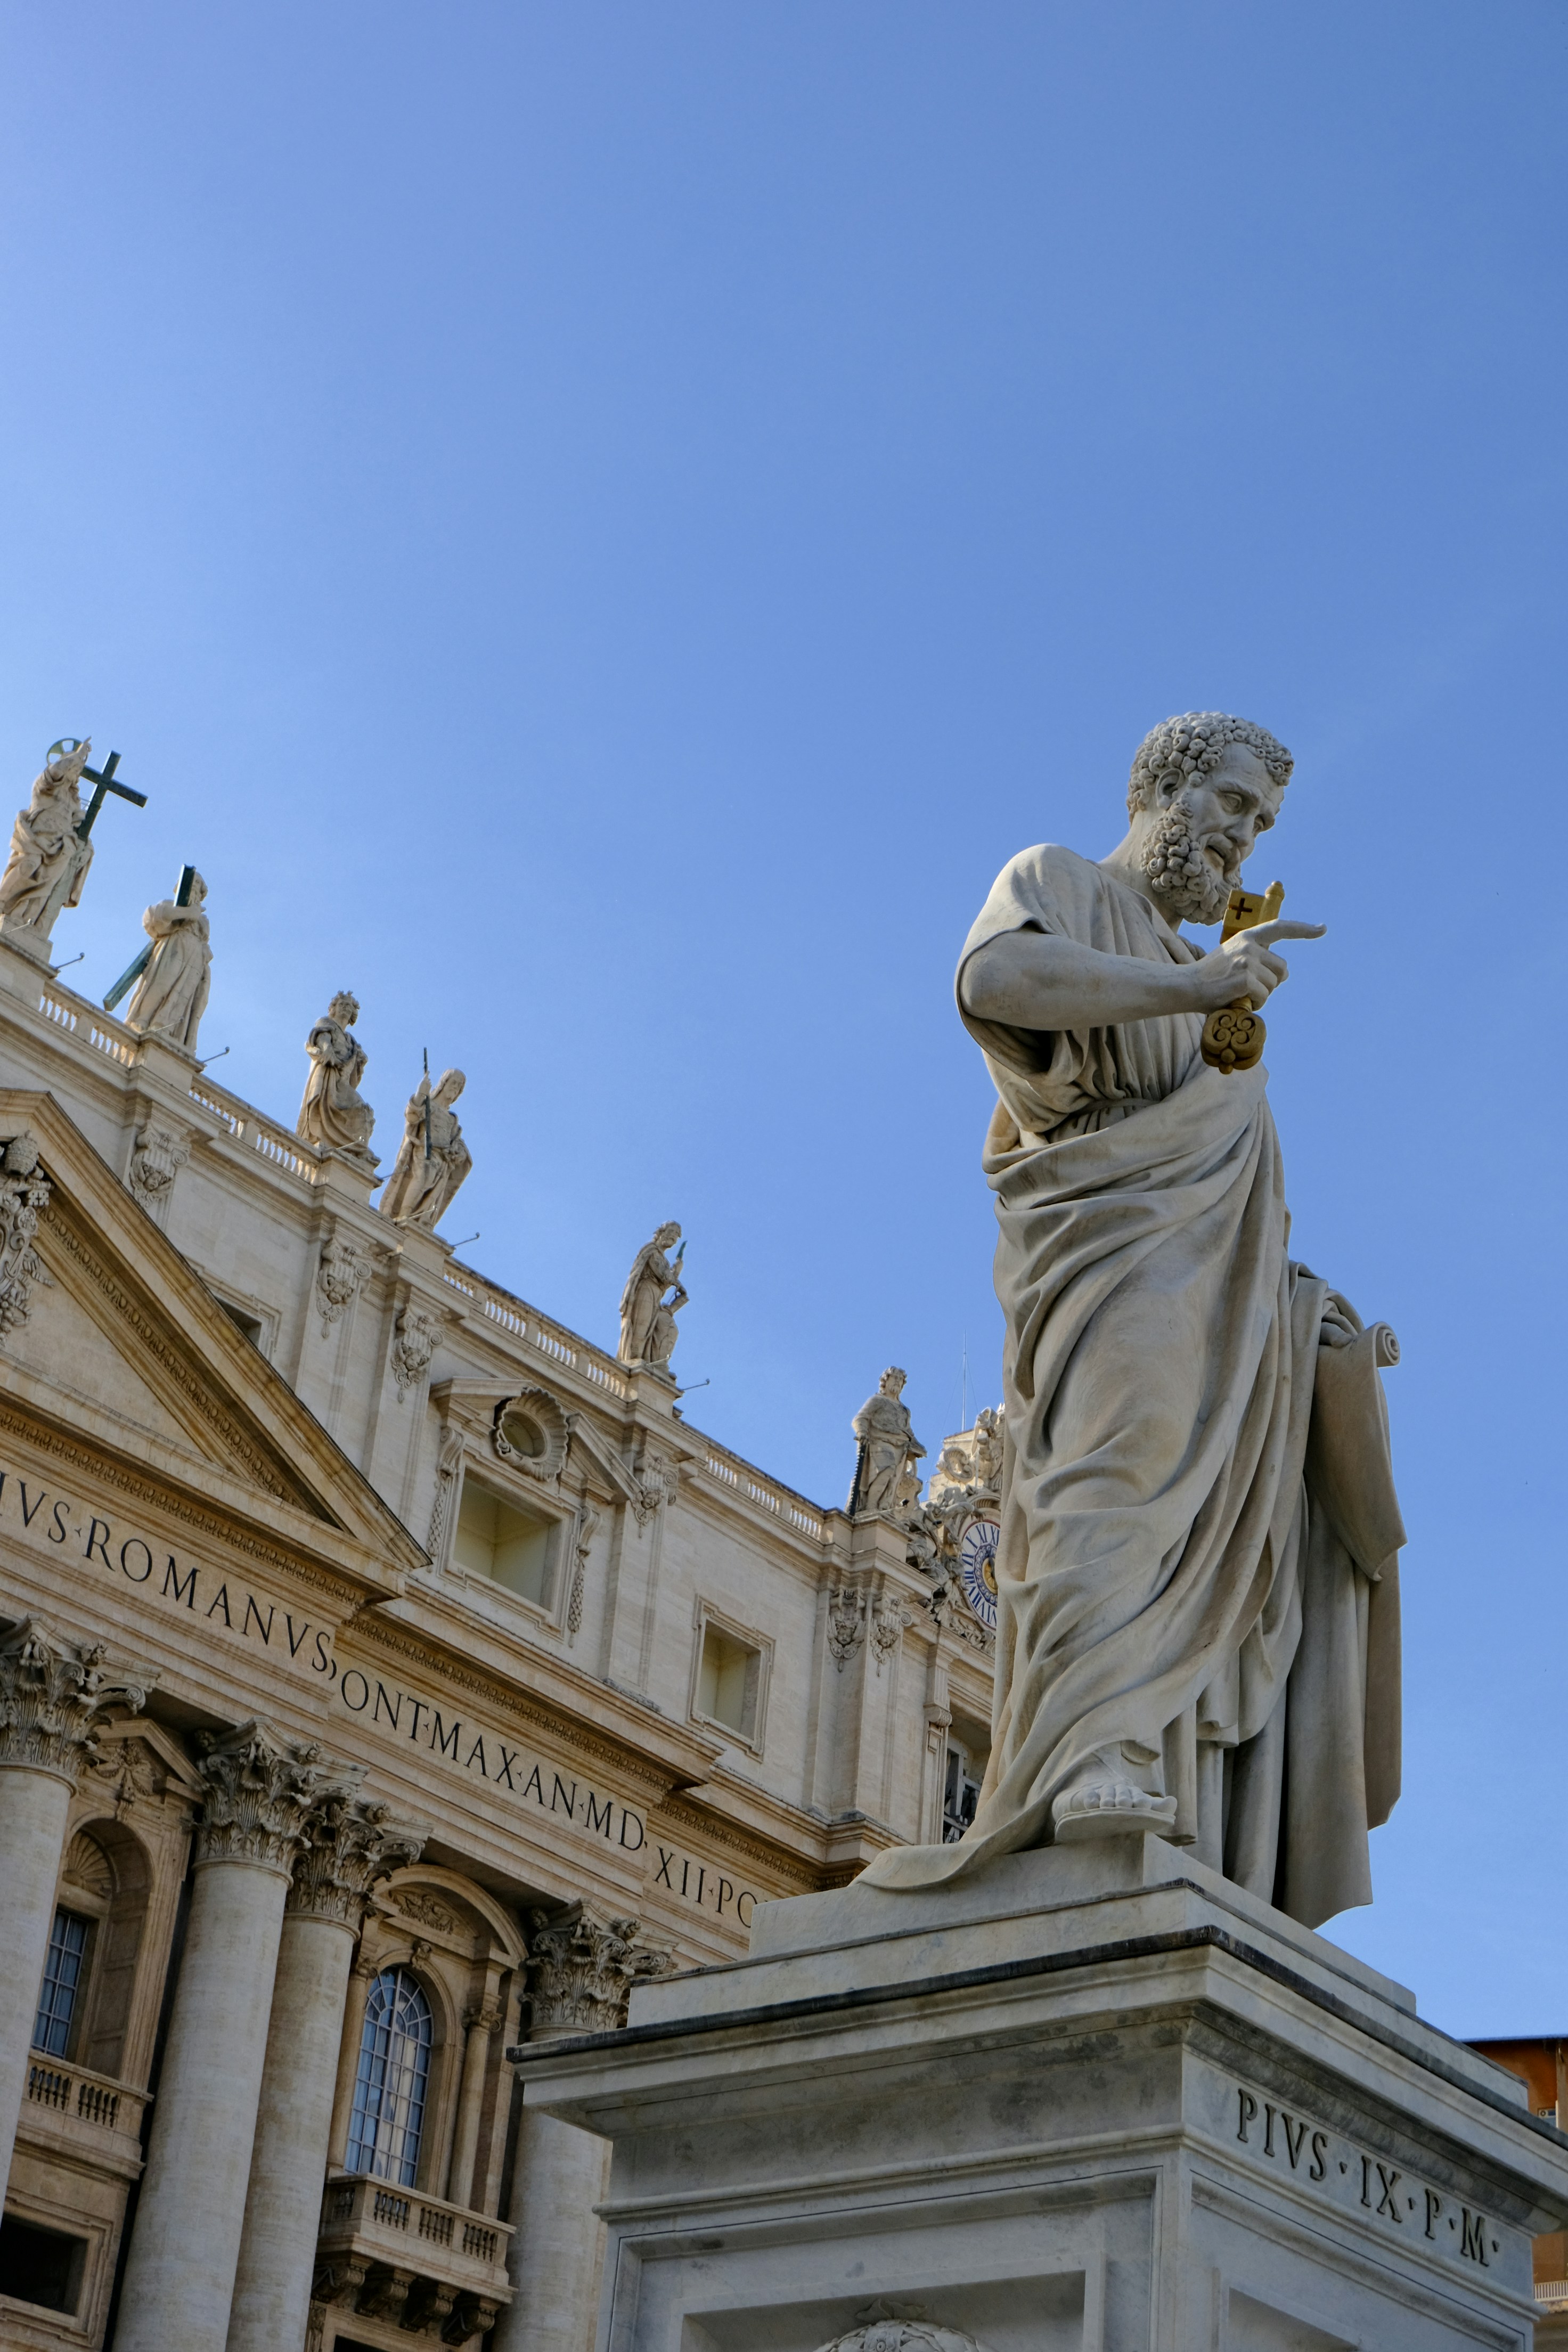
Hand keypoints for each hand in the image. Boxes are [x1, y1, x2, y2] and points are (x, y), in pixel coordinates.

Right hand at [1189, 917, 1325, 1011]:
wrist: (1187, 986)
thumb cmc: (1211, 977)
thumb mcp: (1233, 957)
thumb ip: (1255, 957)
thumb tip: (1282, 972)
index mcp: (1247, 936)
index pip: (1280, 927)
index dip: (1303, 929)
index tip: (1322, 928)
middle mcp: (1249, 945)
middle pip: (1282, 968)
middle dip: (1272, 982)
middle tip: (1250, 989)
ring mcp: (1247, 961)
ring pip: (1274, 984)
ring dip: (1262, 995)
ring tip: (1240, 994)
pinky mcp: (1245, 979)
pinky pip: (1264, 996)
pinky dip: (1255, 1003)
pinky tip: (1238, 1001)